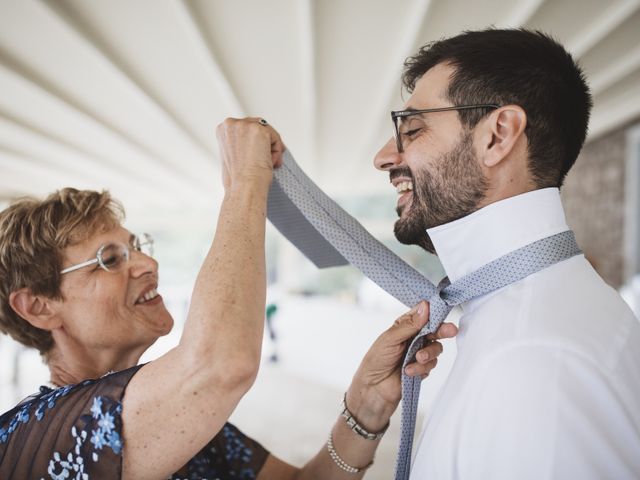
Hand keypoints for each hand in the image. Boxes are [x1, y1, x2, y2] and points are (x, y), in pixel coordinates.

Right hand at [216, 117, 284, 190]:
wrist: (244, 187)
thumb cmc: (237, 180)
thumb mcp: (231, 157)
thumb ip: (238, 145)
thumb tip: (252, 145)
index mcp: (222, 130)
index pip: (246, 128)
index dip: (255, 143)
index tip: (256, 157)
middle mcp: (231, 124)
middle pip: (258, 125)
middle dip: (266, 144)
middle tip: (268, 162)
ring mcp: (245, 125)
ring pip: (268, 132)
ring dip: (271, 149)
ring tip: (268, 164)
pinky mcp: (259, 130)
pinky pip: (275, 138)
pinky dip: (277, 152)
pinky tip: (270, 162)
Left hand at [345, 301, 457, 431]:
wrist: (374, 389)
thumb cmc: (376, 360)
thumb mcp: (390, 339)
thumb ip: (410, 325)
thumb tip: (425, 306)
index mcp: (404, 326)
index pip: (423, 314)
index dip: (433, 312)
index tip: (441, 314)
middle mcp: (414, 338)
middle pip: (435, 330)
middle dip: (443, 330)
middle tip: (450, 331)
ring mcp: (419, 353)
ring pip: (436, 348)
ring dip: (428, 353)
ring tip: (417, 358)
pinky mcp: (422, 368)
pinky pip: (431, 364)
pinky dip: (421, 368)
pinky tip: (409, 371)